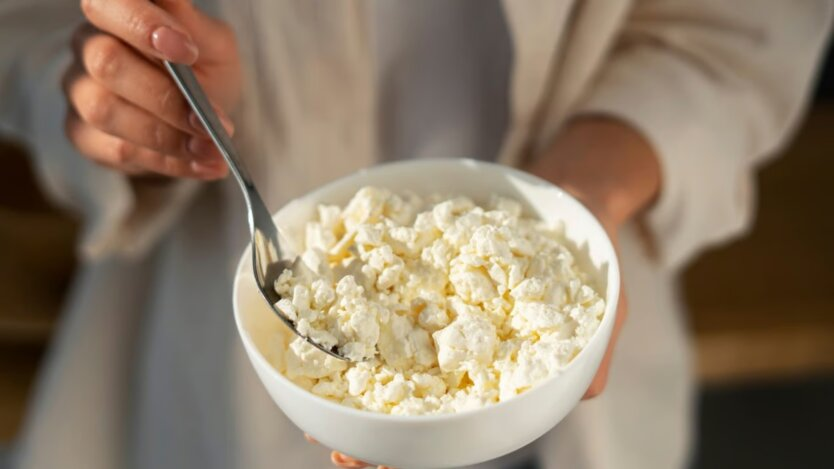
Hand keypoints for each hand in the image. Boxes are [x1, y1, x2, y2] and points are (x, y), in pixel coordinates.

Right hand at [63, 0, 241, 178]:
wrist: (198, 120)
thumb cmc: (203, 72)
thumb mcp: (213, 46)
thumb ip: (194, 28)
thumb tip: (175, 3)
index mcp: (117, 14)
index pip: (108, 3)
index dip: (141, 24)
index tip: (187, 51)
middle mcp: (88, 46)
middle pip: (107, 63)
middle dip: (166, 97)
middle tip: (211, 120)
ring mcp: (80, 91)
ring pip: (107, 112)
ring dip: (168, 137)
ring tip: (213, 149)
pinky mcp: (83, 135)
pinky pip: (118, 151)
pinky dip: (169, 162)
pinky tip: (202, 164)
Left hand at [312, 117, 659, 464]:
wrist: (569, 195)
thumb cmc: (587, 258)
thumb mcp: (607, 303)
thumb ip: (593, 348)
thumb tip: (586, 389)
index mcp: (499, 369)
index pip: (454, 420)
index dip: (414, 446)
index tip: (374, 462)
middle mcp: (462, 347)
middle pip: (410, 398)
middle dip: (371, 427)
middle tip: (335, 448)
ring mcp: (437, 312)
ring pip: (387, 352)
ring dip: (349, 382)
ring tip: (312, 406)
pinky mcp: (419, 271)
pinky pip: (381, 293)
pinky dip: (352, 310)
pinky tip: (322, 321)